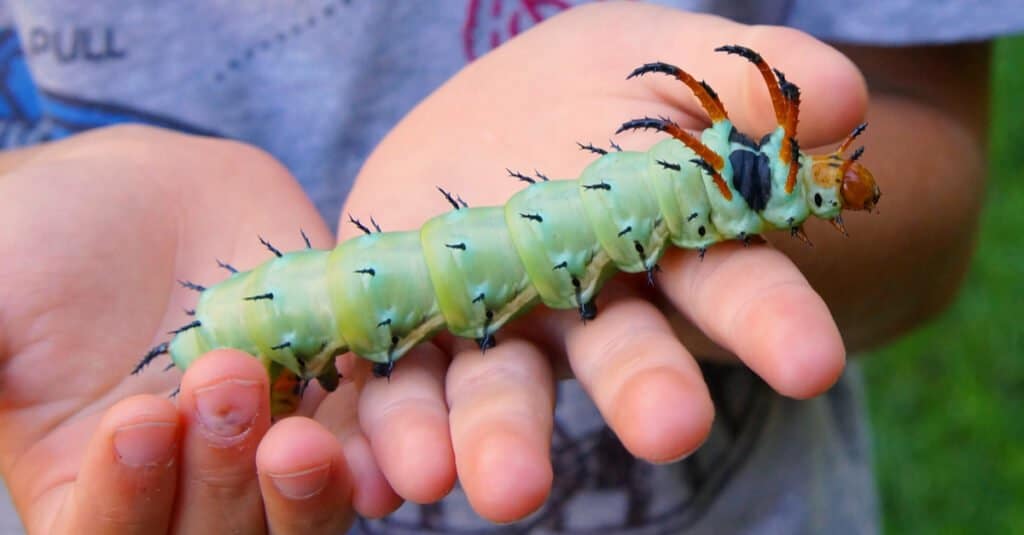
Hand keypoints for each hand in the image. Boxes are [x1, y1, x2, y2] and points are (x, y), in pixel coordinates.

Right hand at [0, 126, 391, 532]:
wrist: (139, 193)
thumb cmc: (37, 241)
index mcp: (89, 488)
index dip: (124, 501)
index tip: (130, 419)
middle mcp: (182, 489)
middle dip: (216, 474)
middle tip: (219, 381)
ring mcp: (262, 451)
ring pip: (291, 516)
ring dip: (297, 485)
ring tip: (295, 422)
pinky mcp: (330, 405)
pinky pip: (362, 451)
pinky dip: (372, 454)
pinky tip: (381, 441)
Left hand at [340, 3, 867, 521]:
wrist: (499, 114)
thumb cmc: (604, 89)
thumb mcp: (663, 61)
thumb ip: (743, 76)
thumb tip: (843, 95)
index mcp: (661, 240)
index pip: (733, 281)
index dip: (772, 319)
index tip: (812, 363)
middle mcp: (587, 302)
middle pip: (620, 353)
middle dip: (641, 391)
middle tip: (667, 433)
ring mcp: (497, 322)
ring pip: (502, 389)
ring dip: (496, 438)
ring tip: (488, 485)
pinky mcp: (407, 327)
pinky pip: (394, 387)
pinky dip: (384, 440)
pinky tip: (377, 480)